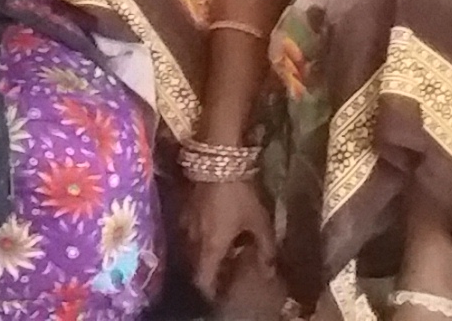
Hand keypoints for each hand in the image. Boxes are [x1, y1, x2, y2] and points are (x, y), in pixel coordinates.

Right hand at [180, 172, 275, 305]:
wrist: (216, 158)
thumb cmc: (239, 194)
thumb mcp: (258, 221)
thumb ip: (265, 248)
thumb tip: (269, 270)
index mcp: (211, 247)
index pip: (204, 279)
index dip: (211, 290)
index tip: (219, 293)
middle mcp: (192, 239)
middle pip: (195, 265)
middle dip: (207, 272)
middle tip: (221, 271)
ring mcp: (184, 221)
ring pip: (189, 247)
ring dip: (201, 253)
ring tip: (216, 250)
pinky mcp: (181, 205)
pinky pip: (187, 230)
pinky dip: (197, 236)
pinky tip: (208, 228)